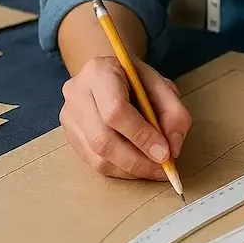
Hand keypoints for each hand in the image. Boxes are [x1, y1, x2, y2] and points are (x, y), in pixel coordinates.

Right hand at [60, 56, 191, 179]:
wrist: (108, 73)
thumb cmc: (135, 79)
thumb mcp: (162, 85)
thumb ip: (174, 113)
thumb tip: (173, 149)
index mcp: (99, 72)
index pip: (115, 111)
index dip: (141, 136)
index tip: (164, 152)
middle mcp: (77, 94)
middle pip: (102, 139)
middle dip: (137, 160)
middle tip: (162, 168)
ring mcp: (69, 116)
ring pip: (96, 157)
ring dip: (130, 170)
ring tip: (153, 169)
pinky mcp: (70, 135)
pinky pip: (94, 163)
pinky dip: (120, 170)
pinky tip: (137, 166)